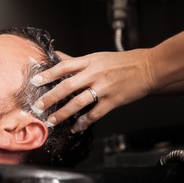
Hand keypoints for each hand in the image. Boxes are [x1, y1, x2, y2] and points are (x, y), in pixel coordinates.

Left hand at [31, 49, 154, 132]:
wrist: (148, 68)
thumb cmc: (122, 62)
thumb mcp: (97, 57)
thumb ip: (76, 60)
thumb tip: (57, 55)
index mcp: (90, 61)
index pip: (64, 66)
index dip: (48, 74)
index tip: (35, 81)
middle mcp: (95, 74)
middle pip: (67, 86)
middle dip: (50, 97)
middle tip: (39, 106)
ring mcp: (104, 88)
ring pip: (78, 102)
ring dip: (63, 113)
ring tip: (53, 121)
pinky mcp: (113, 101)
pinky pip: (95, 114)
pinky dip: (84, 122)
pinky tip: (76, 127)